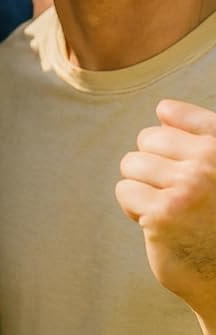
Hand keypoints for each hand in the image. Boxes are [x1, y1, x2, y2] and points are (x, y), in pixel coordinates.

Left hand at [117, 99, 215, 318]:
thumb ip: (201, 137)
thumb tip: (163, 110)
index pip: (173, 114)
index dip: (168, 139)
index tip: (185, 168)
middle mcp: (211, 161)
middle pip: (147, 139)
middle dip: (154, 166)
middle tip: (180, 196)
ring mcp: (188, 186)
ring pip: (132, 164)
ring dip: (143, 186)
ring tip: (171, 209)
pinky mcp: (164, 213)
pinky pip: (126, 191)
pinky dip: (135, 208)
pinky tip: (160, 224)